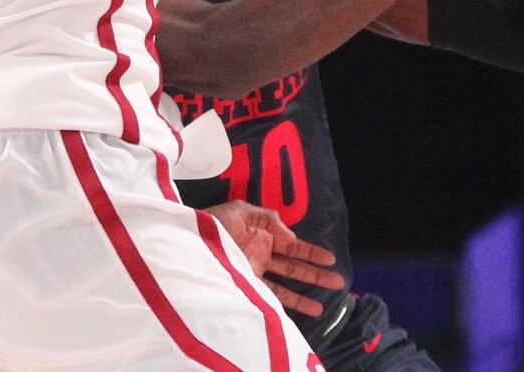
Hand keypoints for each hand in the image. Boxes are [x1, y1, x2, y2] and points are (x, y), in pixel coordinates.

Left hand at [204, 201, 345, 316]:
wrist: (185, 242)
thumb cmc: (210, 223)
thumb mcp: (241, 210)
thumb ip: (269, 219)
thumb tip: (291, 237)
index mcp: (262, 235)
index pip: (293, 246)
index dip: (312, 253)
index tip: (331, 259)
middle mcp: (260, 256)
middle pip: (294, 268)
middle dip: (315, 275)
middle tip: (338, 281)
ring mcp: (252, 273)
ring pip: (284, 286)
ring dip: (303, 295)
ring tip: (321, 306)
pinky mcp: (243, 287)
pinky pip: (266, 297)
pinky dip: (281, 305)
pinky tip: (295, 311)